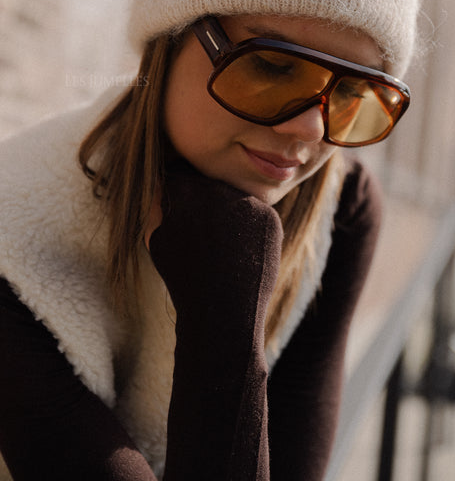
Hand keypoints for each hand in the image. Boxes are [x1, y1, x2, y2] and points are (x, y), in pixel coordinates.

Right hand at [147, 156, 282, 329]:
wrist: (222, 309)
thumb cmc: (183, 277)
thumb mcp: (157, 239)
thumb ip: (159, 205)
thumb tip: (163, 182)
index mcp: (183, 189)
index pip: (182, 173)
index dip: (183, 192)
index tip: (186, 213)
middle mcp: (216, 187)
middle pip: (213, 183)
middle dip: (209, 202)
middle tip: (208, 235)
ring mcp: (245, 199)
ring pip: (238, 198)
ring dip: (232, 215)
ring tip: (225, 249)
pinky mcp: (269, 215)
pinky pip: (258, 215)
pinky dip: (253, 230)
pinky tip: (243, 253)